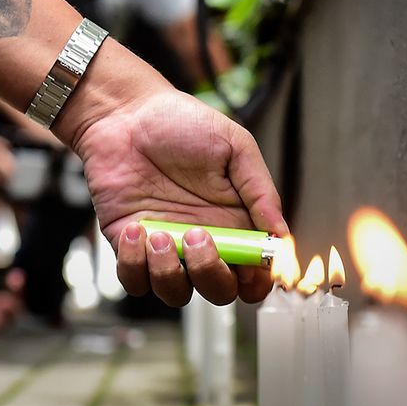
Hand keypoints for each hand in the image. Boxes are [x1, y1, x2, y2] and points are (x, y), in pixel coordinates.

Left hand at [74, 89, 287, 306]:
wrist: (125, 112)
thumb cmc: (180, 122)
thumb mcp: (235, 146)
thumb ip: (260, 191)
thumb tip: (281, 233)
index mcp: (234, 222)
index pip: (254, 272)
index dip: (258, 280)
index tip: (252, 265)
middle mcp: (203, 241)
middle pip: (218, 290)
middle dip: (211, 275)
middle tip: (201, 236)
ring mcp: (166, 246)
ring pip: (175, 292)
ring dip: (169, 272)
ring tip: (160, 233)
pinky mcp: (128, 245)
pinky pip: (133, 279)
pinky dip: (134, 265)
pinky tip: (134, 229)